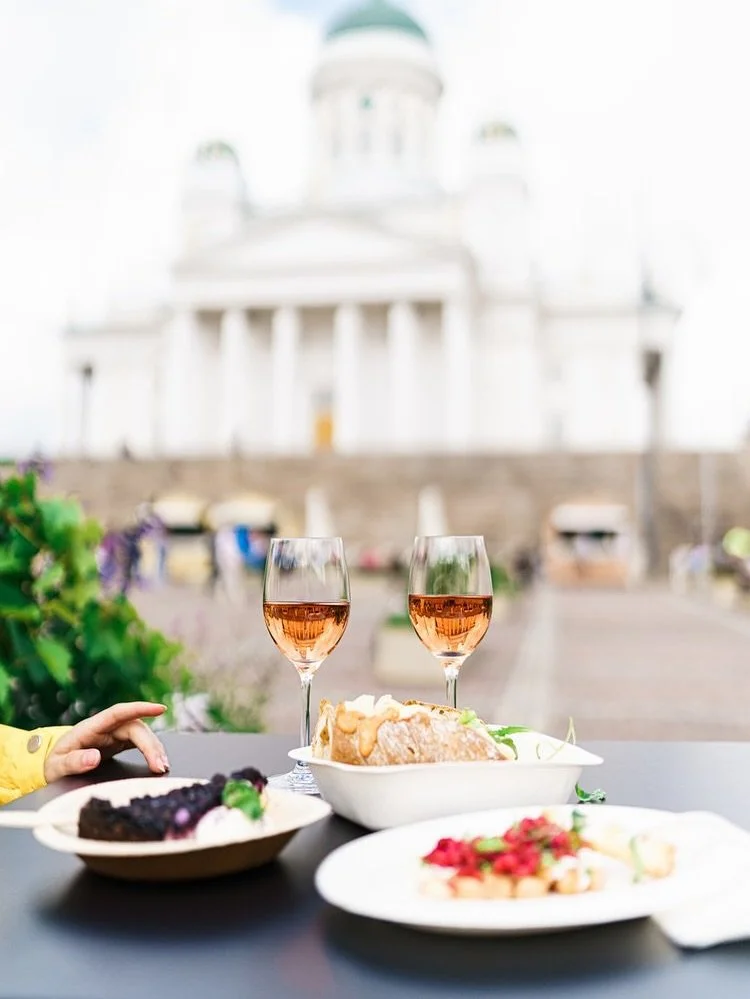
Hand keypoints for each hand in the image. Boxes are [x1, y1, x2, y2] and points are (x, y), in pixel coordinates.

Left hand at [44, 702, 169, 783]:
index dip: (139, 708)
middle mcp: (106, 728)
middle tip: (159, 766)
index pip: (118, 712)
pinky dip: (151, 752)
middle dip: (150, 745)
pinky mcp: (119, 742)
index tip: (159, 709)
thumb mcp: (57, 766)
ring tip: (162, 767)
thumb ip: (73, 762)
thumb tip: (93, 757)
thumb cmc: (54, 763)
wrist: (54, 765)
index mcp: (90, 727)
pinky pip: (140, 742)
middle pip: (135, 727)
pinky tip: (158, 763)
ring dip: (154, 749)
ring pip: (141, 735)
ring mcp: (114, 734)